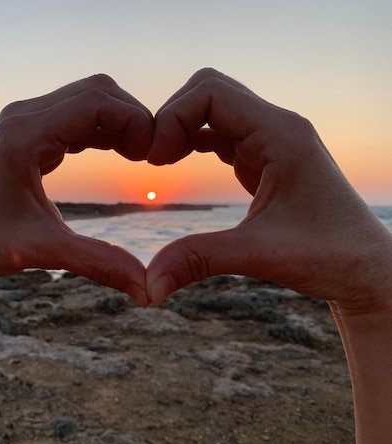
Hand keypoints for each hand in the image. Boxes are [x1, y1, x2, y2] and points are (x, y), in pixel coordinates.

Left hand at [0, 75, 152, 304]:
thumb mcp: (45, 252)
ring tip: (142, 157)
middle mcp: (23, 116)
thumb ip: (97, 263)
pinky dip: (105, 129)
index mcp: (24, 134)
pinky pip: (78, 115)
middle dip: (132, 118)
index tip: (150, 158)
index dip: (133, 121)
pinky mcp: (31, 130)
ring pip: (89, 98)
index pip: (94, 101)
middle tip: (150, 157)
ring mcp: (26, 119)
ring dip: (120, 122)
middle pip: (96, 91)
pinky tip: (122, 152)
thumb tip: (147, 289)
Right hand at [146, 68, 391, 314]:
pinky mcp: (264, 159)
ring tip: (159, 161)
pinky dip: (192, 141)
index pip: (211, 93)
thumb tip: (149, 283)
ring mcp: (271, 141)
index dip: (172, 116)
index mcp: (280, 134)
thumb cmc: (328, 257)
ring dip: (181, 128)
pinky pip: (220, 133)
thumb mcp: (259, 255)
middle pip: (209, 90)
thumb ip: (199, 260)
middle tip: (152, 158)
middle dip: (172, 116)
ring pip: (213, 109)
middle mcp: (276, 128)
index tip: (154, 159)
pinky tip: (177, 164)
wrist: (365, 268)